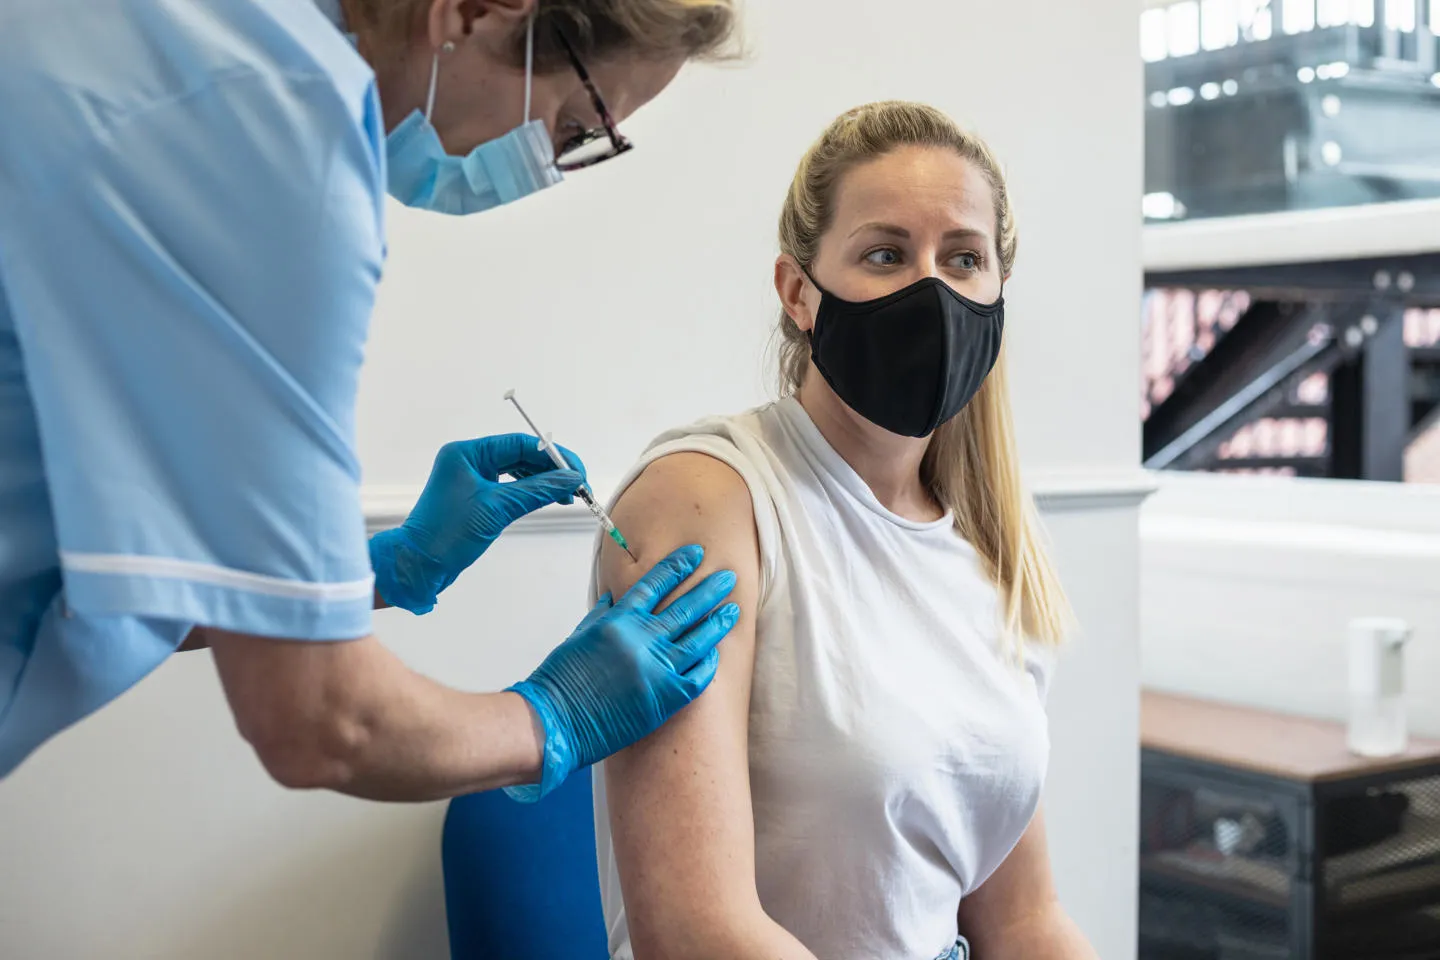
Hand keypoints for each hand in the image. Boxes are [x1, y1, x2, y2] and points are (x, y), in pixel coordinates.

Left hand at [370, 434, 585, 613]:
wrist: (419, 566)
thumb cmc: (447, 534)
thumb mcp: (497, 509)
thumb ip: (537, 491)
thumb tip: (572, 479)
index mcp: (467, 453)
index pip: (520, 444)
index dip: (553, 456)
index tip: (577, 471)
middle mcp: (469, 460)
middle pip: (521, 456)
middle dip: (551, 470)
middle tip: (579, 485)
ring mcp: (472, 479)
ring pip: (518, 472)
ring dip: (544, 482)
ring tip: (568, 496)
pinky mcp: (476, 497)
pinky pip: (510, 487)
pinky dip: (531, 493)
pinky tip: (549, 499)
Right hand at [505, 545, 738, 801]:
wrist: (555, 721)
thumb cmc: (560, 680)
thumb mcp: (579, 636)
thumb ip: (601, 614)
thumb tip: (615, 596)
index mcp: (619, 620)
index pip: (655, 583)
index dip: (678, 566)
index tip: (696, 554)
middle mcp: (641, 640)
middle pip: (685, 607)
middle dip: (709, 589)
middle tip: (729, 577)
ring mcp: (657, 669)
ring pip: (699, 639)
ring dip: (718, 623)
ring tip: (733, 611)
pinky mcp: (665, 698)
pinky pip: (698, 676)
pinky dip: (708, 664)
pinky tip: (716, 654)